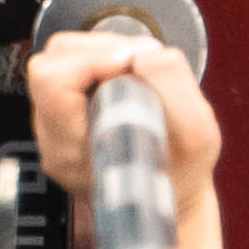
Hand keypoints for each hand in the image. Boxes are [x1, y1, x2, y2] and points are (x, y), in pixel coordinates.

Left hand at [28, 26, 221, 248]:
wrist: (163, 198)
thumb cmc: (179, 175)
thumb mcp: (198, 136)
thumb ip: (175, 87)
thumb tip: (142, 52)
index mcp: (75, 151)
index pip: (54, 83)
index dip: (92, 59)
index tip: (131, 62)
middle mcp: (54, 141)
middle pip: (49, 65)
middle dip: (97, 49)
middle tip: (135, 60)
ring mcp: (51, 128)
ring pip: (56, 62)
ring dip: (96, 51)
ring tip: (132, 66)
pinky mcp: (58, 114)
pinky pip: (65, 70)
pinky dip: (96, 60)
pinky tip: (124, 77)